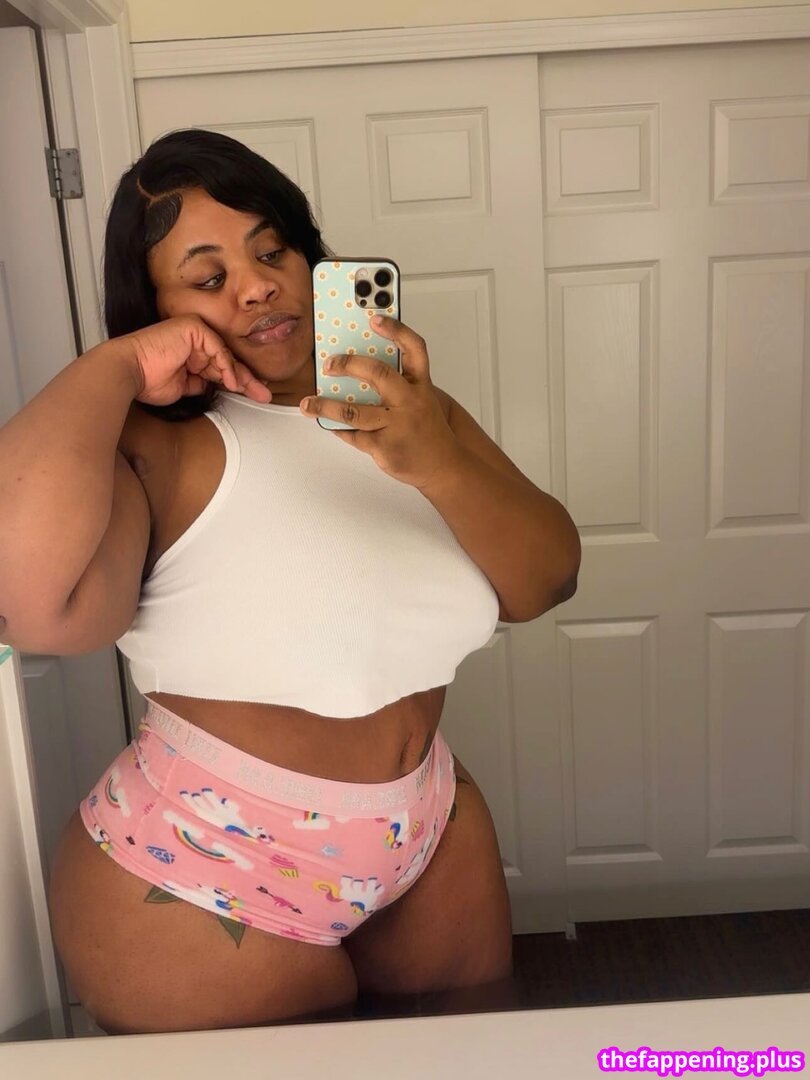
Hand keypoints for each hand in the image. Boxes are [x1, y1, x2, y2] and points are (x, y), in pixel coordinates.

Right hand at [122, 315, 270, 405]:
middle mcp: (194, 340)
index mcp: (191, 352)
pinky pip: (216, 347)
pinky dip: (225, 365)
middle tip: (264, 393)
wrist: (129, 371)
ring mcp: (193, 331)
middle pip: (227, 360)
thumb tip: (216, 386)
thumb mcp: (184, 387)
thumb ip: (201, 383)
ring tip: (255, 391)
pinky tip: (231, 381)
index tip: (254, 393)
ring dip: (241, 375)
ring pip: (225, 354)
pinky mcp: (192, 327)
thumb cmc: (148, 380)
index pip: (220, 366)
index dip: (238, 380)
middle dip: (247, 379)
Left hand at [299, 315, 460, 488]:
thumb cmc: (426, 429)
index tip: (375, 318)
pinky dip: (338, 429)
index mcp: (420, 384)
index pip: (414, 348)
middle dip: (349, 365)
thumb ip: (396, 383)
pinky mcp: (385, 448)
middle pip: (378, 374)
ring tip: (308, 404)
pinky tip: (328, 424)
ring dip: (326, 406)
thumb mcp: (419, 399)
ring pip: (354, 412)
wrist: (443, 465)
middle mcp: (410, 402)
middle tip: (329, 364)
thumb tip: (355, 370)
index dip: (396, 330)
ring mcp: (397, 425)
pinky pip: (354, 436)